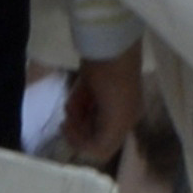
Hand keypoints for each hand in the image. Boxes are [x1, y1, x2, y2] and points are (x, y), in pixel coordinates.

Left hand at [63, 50, 143, 164]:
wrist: (110, 42)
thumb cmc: (112, 79)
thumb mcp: (114, 116)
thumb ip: (103, 139)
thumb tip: (90, 151)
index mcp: (125, 121)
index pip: (101, 147)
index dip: (81, 143)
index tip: (67, 129)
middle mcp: (119, 113)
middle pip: (92, 133)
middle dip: (78, 126)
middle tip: (67, 116)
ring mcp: (109, 98)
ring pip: (87, 118)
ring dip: (77, 112)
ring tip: (72, 99)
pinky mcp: (98, 84)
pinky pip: (86, 102)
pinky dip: (79, 100)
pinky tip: (79, 89)